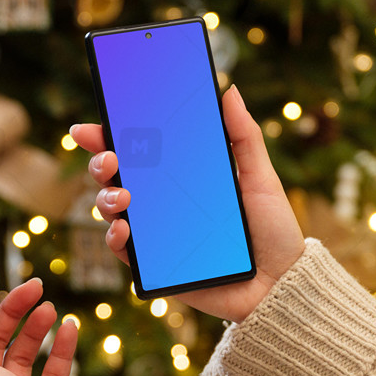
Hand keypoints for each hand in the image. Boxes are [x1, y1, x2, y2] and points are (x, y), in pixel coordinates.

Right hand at [70, 85, 305, 323]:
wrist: (282, 283)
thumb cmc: (272, 231)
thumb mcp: (260, 178)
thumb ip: (244, 136)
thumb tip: (228, 91)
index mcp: (182, 178)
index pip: (139, 151)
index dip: (110, 136)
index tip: (94, 125)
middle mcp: (163, 204)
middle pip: (116, 177)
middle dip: (101, 163)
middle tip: (108, 158)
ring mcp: (156, 235)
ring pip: (112, 211)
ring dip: (105, 199)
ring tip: (122, 196)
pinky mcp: (156, 267)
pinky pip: (124, 252)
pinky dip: (115, 238)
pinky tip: (122, 229)